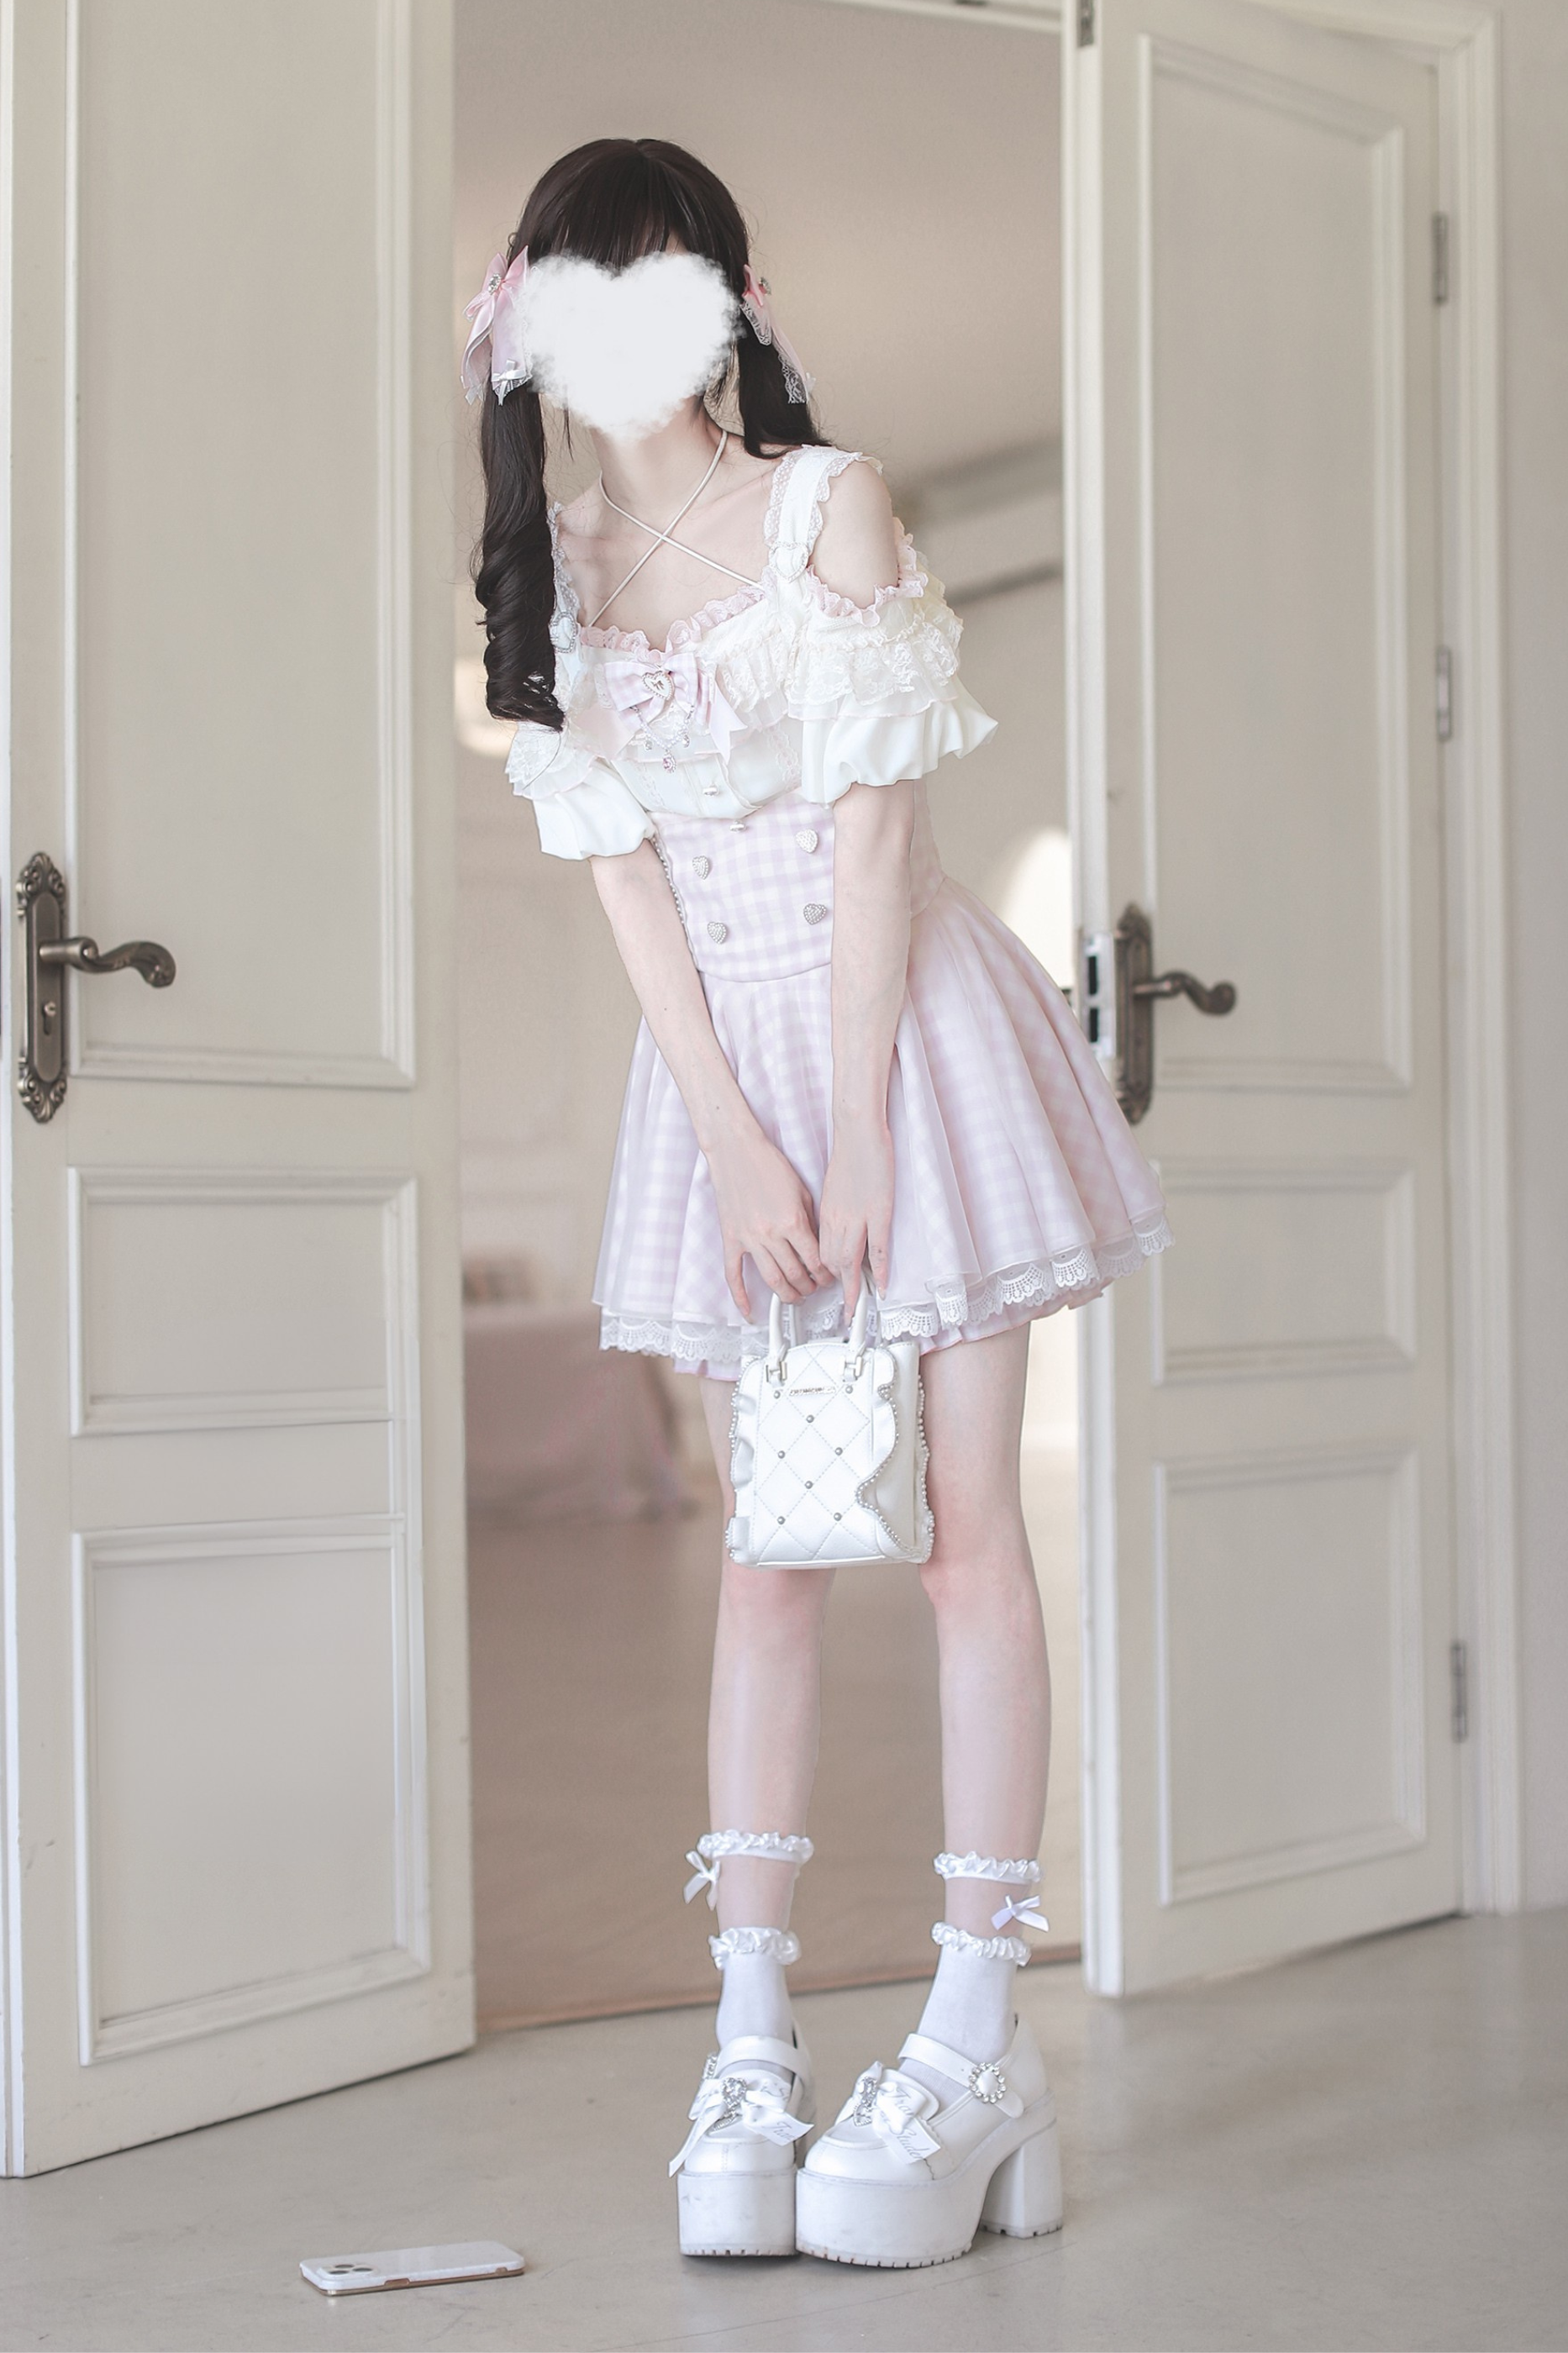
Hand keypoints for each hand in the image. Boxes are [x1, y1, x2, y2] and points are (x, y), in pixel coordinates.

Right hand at [706, 1122, 828, 1315]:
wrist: (736, 1150)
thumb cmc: (768, 1164)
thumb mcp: (802, 1191)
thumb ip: (810, 1222)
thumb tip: (818, 1246)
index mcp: (792, 1221)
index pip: (815, 1260)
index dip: (825, 1274)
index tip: (829, 1277)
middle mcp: (770, 1234)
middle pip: (795, 1274)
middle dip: (809, 1287)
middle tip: (814, 1289)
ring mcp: (748, 1239)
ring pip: (771, 1280)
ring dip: (786, 1294)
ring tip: (795, 1297)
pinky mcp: (731, 1239)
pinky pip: (733, 1274)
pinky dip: (740, 1296)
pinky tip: (748, 1311)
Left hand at [817, 1115, 893, 1311]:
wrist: (858, 1132)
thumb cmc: (848, 1154)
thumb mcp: (832, 1187)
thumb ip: (833, 1210)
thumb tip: (836, 1226)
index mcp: (825, 1212)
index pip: (819, 1253)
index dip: (824, 1274)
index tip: (829, 1288)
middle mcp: (837, 1219)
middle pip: (832, 1263)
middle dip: (838, 1289)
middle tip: (844, 1308)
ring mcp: (858, 1217)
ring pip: (850, 1260)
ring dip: (854, 1287)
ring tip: (857, 1306)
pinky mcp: (878, 1212)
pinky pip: (876, 1248)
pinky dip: (879, 1270)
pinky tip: (882, 1284)